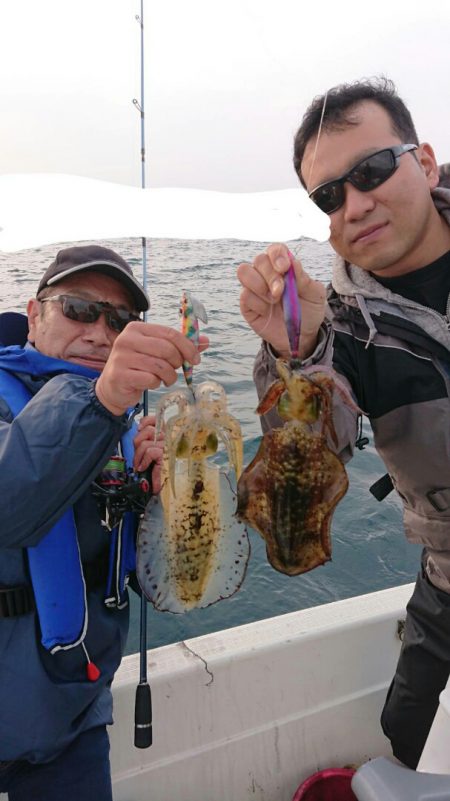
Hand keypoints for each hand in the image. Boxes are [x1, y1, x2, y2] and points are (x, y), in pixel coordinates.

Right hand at [95, 321, 208, 415]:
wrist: (113, 388)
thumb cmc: (139, 367)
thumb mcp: (157, 353)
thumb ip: (180, 346)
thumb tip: (205, 341)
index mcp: (136, 329)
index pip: (169, 334)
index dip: (187, 347)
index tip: (196, 359)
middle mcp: (126, 339)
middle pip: (166, 349)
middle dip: (177, 362)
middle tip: (176, 370)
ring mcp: (121, 357)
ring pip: (160, 366)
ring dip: (169, 376)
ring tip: (166, 379)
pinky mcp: (120, 375)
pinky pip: (150, 379)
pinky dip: (156, 384)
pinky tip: (151, 383)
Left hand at [133, 414, 163, 492]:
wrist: (174, 484)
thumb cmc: (166, 470)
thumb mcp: (157, 452)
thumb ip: (149, 442)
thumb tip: (139, 433)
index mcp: (167, 434)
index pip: (156, 420)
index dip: (145, 422)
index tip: (139, 429)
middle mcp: (168, 438)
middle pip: (146, 431)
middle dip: (136, 445)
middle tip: (137, 458)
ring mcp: (167, 446)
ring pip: (144, 443)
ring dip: (138, 456)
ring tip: (139, 465)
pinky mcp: (165, 455)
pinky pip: (150, 452)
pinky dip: (143, 461)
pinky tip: (143, 467)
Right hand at [237, 243, 325, 358]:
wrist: (301, 336)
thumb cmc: (309, 311)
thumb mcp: (315, 295)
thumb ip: (304, 278)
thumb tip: (292, 262)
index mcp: (284, 267)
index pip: (275, 250)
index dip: (277, 254)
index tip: (285, 268)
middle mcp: (266, 274)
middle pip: (259, 260)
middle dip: (270, 275)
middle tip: (281, 291)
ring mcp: (255, 288)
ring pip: (244, 272)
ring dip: (260, 286)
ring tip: (274, 300)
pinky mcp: (247, 305)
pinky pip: (245, 296)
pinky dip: (258, 303)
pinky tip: (267, 312)